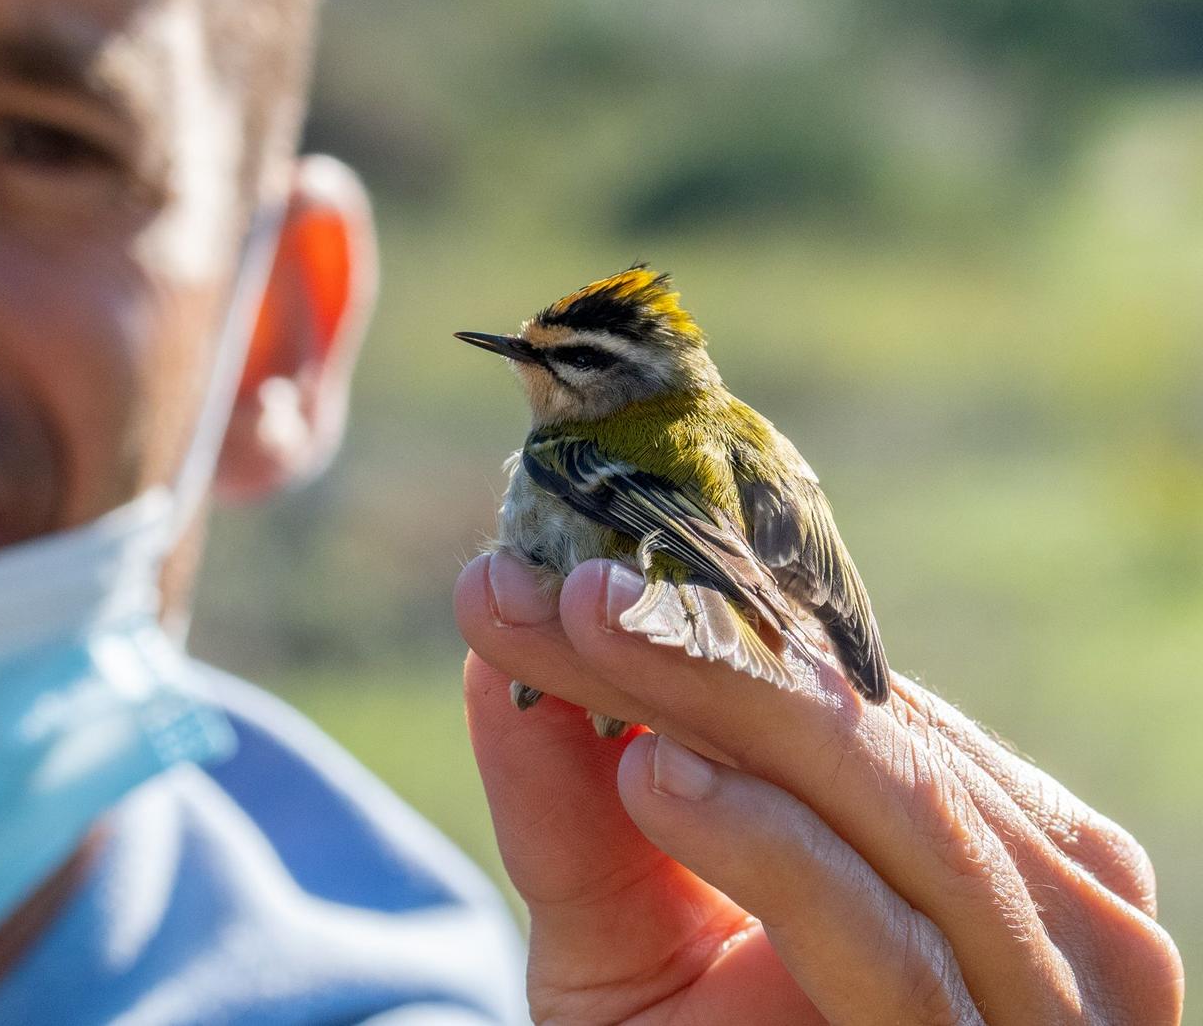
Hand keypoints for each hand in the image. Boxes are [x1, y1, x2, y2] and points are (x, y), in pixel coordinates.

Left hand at [454, 551, 1182, 1024]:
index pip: (837, 683)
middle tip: (555, 576)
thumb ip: (568, 798)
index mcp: (968, 824)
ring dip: (719, 700)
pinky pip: (883, 942)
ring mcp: (1035, 978)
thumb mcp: (615, 927)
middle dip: (691, 640)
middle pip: (860, 728)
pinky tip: (660, 778)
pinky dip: (773, 848)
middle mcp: (1034, 889)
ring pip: (886, 806)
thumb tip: (492, 603)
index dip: (696, 607)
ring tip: (587, 631)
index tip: (549, 550)